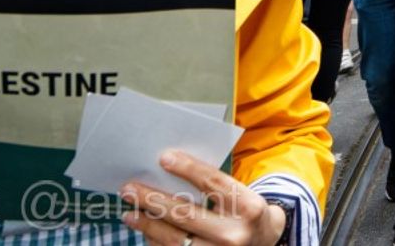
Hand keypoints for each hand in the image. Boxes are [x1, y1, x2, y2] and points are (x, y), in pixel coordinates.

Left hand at [121, 150, 284, 245]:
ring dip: (147, 225)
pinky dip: (156, 242)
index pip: (213, 183)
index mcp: (249, 209)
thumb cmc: (247, 215)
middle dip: (152, 199)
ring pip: (174, 239)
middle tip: (129, 189)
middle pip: (185, 213)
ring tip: (130, 213)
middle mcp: (234, 235)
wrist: (265, 244)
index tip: (163, 158)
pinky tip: (146, 233)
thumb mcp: (243, 198)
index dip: (188, 169)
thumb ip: (215, 189)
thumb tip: (170, 175)